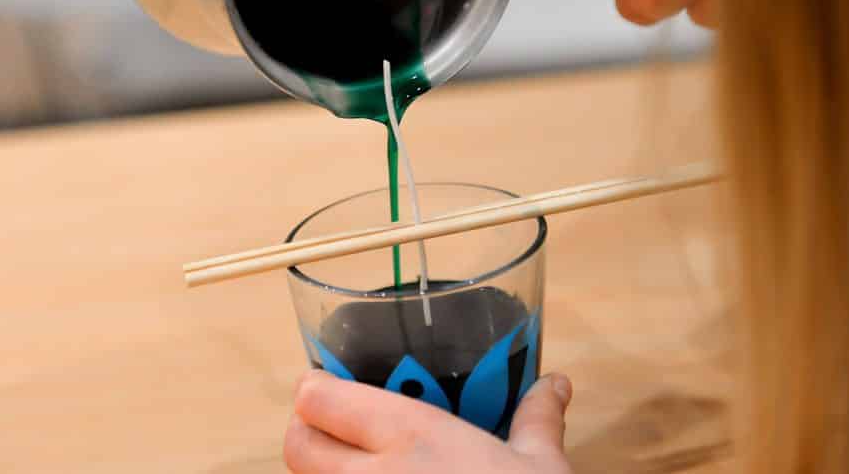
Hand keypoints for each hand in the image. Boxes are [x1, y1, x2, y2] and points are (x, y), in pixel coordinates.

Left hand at [284, 371, 574, 473]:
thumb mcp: (539, 467)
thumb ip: (536, 421)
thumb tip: (553, 386)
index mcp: (412, 436)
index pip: (318, 399)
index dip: (316, 389)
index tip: (328, 384)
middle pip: (296, 444)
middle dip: (306, 430)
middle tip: (334, 425)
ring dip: (322, 471)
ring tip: (359, 465)